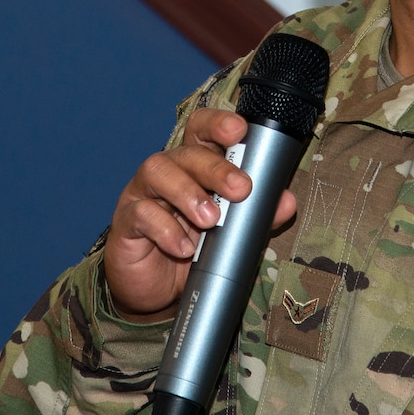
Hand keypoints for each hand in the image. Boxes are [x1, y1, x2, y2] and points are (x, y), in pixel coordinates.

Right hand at [104, 108, 299, 321]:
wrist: (156, 291)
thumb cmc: (192, 250)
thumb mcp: (228, 234)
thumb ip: (257, 216)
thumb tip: (287, 201)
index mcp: (193, 166)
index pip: (202, 131)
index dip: (218, 123)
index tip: (239, 129)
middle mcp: (167, 172)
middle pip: (186, 152)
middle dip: (215, 167)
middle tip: (240, 189)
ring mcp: (142, 194)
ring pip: (158, 172)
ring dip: (188, 193)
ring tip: (210, 220)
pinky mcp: (126, 222)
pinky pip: (141, 214)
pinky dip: (165, 230)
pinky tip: (183, 247)